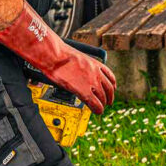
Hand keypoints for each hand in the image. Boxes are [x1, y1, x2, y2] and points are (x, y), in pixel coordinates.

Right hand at [0, 6, 116, 112]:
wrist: (53, 55)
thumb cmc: (58, 53)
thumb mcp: (73, 57)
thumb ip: (77, 65)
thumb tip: (70, 68)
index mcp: (94, 63)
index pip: (110, 76)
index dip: (112, 85)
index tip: (112, 89)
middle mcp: (96, 73)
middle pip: (109, 88)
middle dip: (110, 96)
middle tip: (109, 102)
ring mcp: (91, 82)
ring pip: (103, 97)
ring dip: (104, 104)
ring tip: (102, 108)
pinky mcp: (84, 91)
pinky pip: (95, 104)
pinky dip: (98, 109)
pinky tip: (97, 112)